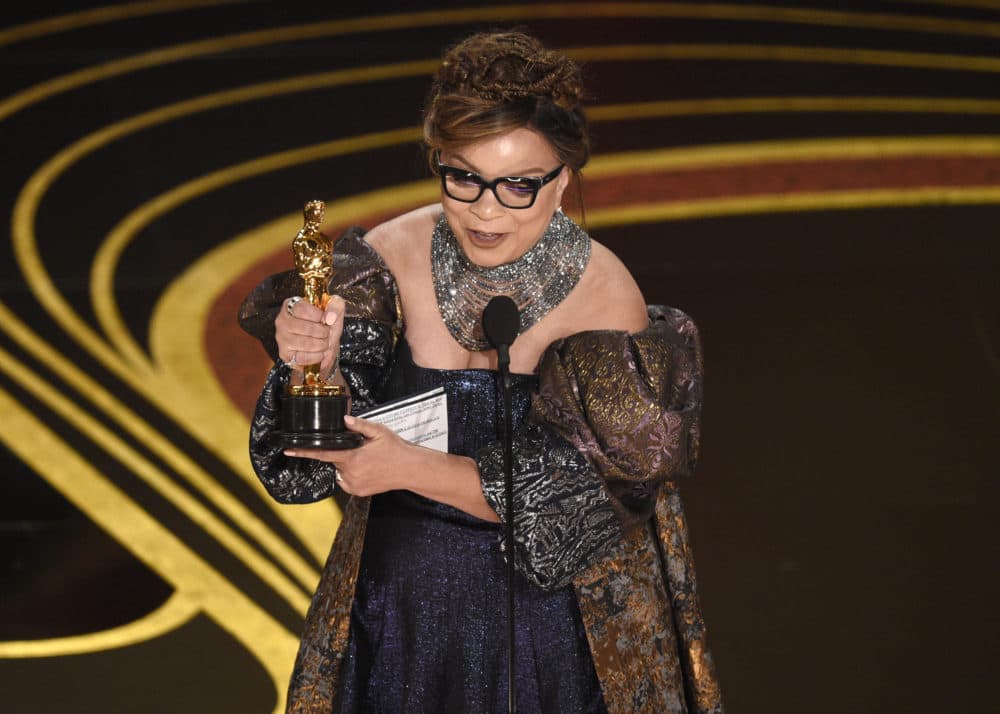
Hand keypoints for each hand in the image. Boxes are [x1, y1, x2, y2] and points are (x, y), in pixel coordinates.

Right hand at [275, 295, 345, 376]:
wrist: (325, 342)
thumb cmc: (325, 323)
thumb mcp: (335, 308)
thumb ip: (335, 306)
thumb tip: (330, 317)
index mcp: (291, 305)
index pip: (302, 309)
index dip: (318, 315)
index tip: (324, 319)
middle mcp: (282, 321)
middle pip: (306, 328)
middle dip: (323, 332)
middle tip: (326, 333)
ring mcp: (281, 338)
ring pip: (306, 344)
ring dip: (321, 345)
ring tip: (323, 342)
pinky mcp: (285, 354)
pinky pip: (302, 358)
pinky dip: (316, 356)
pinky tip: (319, 352)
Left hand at [284, 416, 411, 496]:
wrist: (410, 470)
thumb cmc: (395, 449)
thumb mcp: (379, 432)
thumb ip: (359, 425)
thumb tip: (344, 418)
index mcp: (352, 457)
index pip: (322, 453)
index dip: (303, 452)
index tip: (288, 450)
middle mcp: (350, 473)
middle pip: (335, 460)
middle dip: (344, 454)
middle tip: (363, 450)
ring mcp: (353, 485)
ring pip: (340, 471)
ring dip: (348, 465)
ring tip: (368, 462)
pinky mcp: (358, 492)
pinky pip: (346, 481)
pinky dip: (352, 475)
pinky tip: (367, 471)